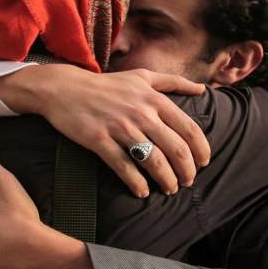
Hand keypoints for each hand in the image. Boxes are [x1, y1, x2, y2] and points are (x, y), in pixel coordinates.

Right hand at [0, 65, 209, 196]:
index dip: (201, 151)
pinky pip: (124, 167)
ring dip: (166, 180)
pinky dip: (136, 183)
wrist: (64, 88)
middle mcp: (141, 113)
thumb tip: (203, 89)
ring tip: (169, 189)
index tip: (202, 164)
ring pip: (153, 161)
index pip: (189, 129)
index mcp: (154, 99)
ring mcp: (120, 127)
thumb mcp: (142, 76)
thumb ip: (173, 82)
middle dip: (186, 171)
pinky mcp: (99, 140)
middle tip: (187, 182)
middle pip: (176, 149)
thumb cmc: (106, 84)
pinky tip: (142, 192)